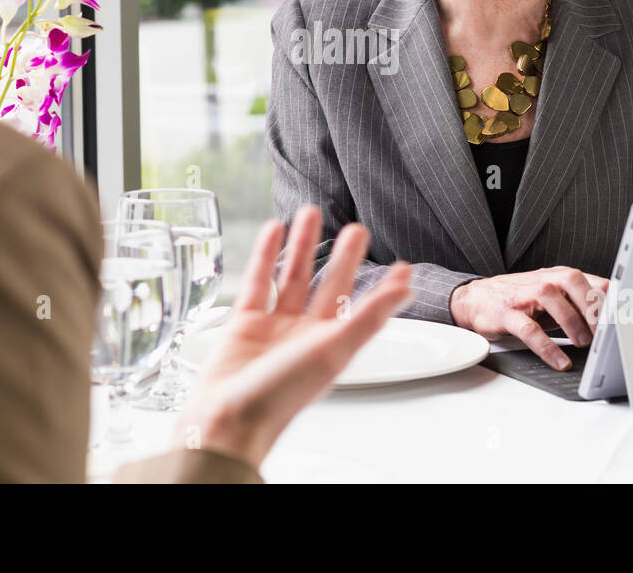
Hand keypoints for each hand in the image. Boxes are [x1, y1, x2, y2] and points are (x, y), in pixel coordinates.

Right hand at [168, 205, 411, 468]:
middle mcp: (305, 335)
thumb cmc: (281, 394)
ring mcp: (274, 328)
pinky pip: (258, 281)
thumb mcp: (334, 349)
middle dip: (343, 257)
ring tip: (311, 212)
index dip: (382, 285)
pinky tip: (274, 230)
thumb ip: (370, 316)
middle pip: (329, 286)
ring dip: (303, 245)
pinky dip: (266, 255)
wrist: (226, 419)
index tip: (400, 263)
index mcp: (332, 344)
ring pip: (293, 277)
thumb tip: (406, 290)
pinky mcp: (243, 323)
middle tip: (356, 228)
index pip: (364, 306)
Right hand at [449, 266, 608, 370]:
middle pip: (574, 281)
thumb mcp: (553, 298)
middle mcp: (543, 280)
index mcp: (559, 276)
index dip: (611, 298)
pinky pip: (529, 330)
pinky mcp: (507, 314)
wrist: (475, 299)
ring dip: (573, 323)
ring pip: (552, 300)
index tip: (626, 319)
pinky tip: (560, 361)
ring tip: (586, 344)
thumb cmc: (520, 299)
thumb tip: (614, 321)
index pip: (592, 280)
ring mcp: (524, 295)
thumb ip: (578, 304)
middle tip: (607, 330)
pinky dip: (547, 347)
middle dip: (593, 305)